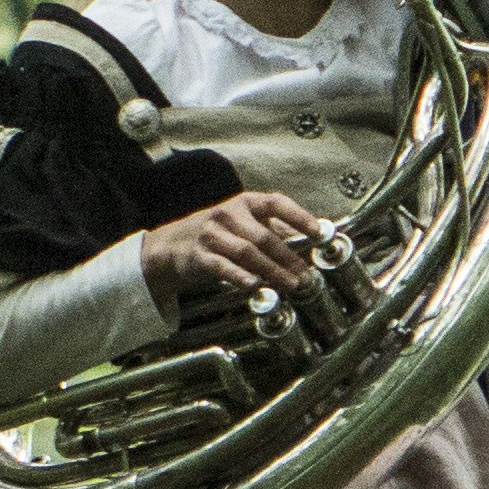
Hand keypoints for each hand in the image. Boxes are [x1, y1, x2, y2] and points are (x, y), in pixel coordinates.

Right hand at [141, 188, 326, 305]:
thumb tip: (307, 235)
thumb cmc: (217, 234)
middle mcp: (228, 214)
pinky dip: (241, 277)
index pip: (276, 203)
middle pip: (264, 236)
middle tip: (306, 276)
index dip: (298, 216)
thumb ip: (272, 228)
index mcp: (245, 202)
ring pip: (247, 253)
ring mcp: (212, 234)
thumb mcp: (243, 223)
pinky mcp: (199, 256)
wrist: (170, 245)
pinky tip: (255, 287)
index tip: (317, 231)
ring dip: (272, 271)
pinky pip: (223, 268)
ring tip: (291, 285)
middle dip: (288, 258)